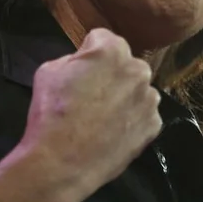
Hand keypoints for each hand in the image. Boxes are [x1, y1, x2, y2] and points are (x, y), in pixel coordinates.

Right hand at [18, 28, 161, 194]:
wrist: (61, 163)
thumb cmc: (50, 113)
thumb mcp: (49, 70)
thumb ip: (73, 59)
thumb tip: (84, 63)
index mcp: (112, 50)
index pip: (102, 39)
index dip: (87, 54)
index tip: (78, 72)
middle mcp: (138, 69)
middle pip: (125, 64)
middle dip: (111, 74)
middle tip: (91, 96)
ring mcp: (150, 99)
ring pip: (137, 90)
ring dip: (124, 97)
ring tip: (102, 118)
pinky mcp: (154, 125)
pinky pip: (143, 115)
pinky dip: (131, 121)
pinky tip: (112, 133)